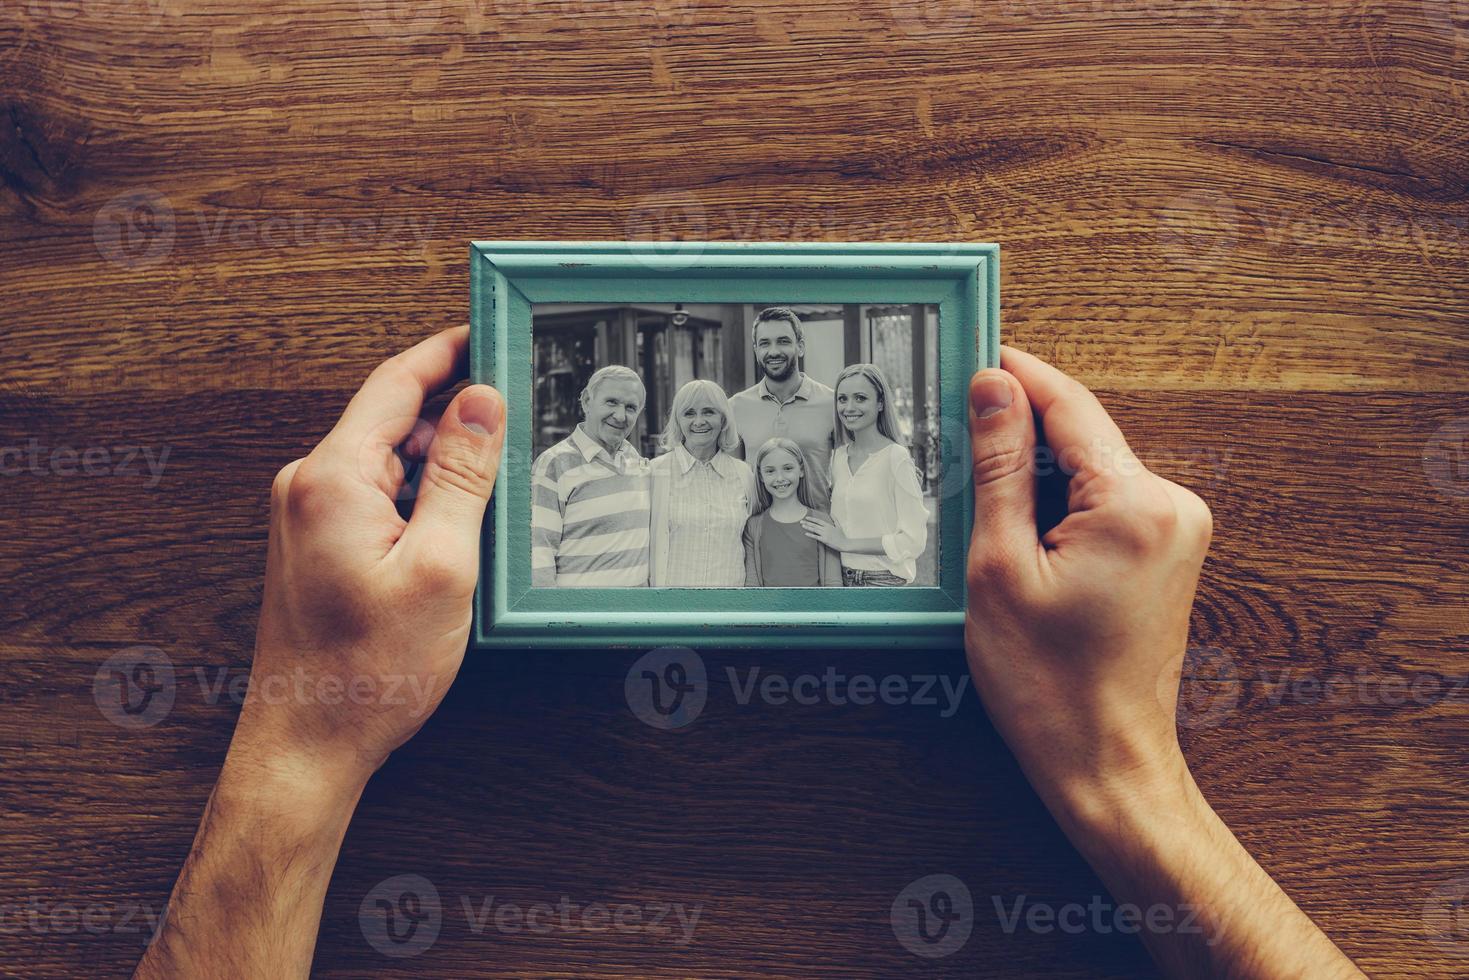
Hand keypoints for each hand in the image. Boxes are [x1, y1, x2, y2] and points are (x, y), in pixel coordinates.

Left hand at [237, 324, 504, 791]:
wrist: (308, 742)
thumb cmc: (366, 671)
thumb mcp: (443, 566)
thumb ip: (464, 476)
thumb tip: (481, 402)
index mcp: (333, 479)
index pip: (396, 383)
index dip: (448, 352)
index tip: (488, 332)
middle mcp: (309, 487)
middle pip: (394, 420)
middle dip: (456, 418)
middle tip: (516, 427)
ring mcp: (308, 516)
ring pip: (389, 461)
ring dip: (441, 468)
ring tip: (492, 502)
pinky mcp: (316, 544)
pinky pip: (376, 496)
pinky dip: (420, 500)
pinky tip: (456, 535)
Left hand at [800, 513, 848, 550]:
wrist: (844, 543)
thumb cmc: (842, 535)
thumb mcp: (839, 526)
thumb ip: (835, 520)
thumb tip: (832, 513)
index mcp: (829, 525)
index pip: (818, 521)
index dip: (812, 519)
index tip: (807, 518)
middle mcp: (826, 529)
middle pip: (815, 525)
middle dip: (807, 522)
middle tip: (801, 521)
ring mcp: (825, 534)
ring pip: (814, 530)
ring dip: (808, 527)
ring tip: (802, 525)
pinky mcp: (824, 540)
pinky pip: (816, 537)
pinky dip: (810, 535)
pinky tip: (806, 534)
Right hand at [964, 347, 1362, 978]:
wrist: (1105, 763)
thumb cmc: (1050, 685)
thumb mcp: (999, 566)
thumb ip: (999, 468)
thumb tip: (994, 388)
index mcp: (1136, 504)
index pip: (1068, 406)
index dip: (1014, 375)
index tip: (971, 354)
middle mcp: (1172, 506)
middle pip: (1081, 434)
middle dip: (1018, 429)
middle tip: (952, 433)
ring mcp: (1177, 530)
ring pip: (1089, 468)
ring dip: (1034, 472)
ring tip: (974, 496)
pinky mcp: (1167, 553)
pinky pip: (1104, 501)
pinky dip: (1057, 504)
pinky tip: (1012, 530)